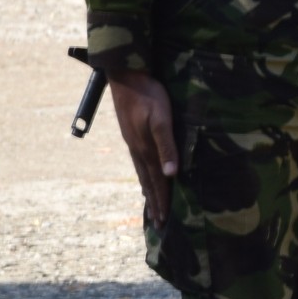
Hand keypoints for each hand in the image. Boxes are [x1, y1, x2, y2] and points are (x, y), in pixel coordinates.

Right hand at [108, 71, 178, 225]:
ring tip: (151, 206)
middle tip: (158, 222)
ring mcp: (133, 142)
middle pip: (148, 181)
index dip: (162, 200)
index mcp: (146, 150)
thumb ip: (167, 146)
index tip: (165, 220)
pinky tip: (145, 174)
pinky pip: (139, 162)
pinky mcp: (131, 134)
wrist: (126, 76)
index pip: (157, 181)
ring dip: (148, 190)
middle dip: (154, 202)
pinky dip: (143, 174)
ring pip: (142, 173)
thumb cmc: (148, 95)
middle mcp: (138, 150)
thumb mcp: (161, 119)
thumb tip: (171, 175)